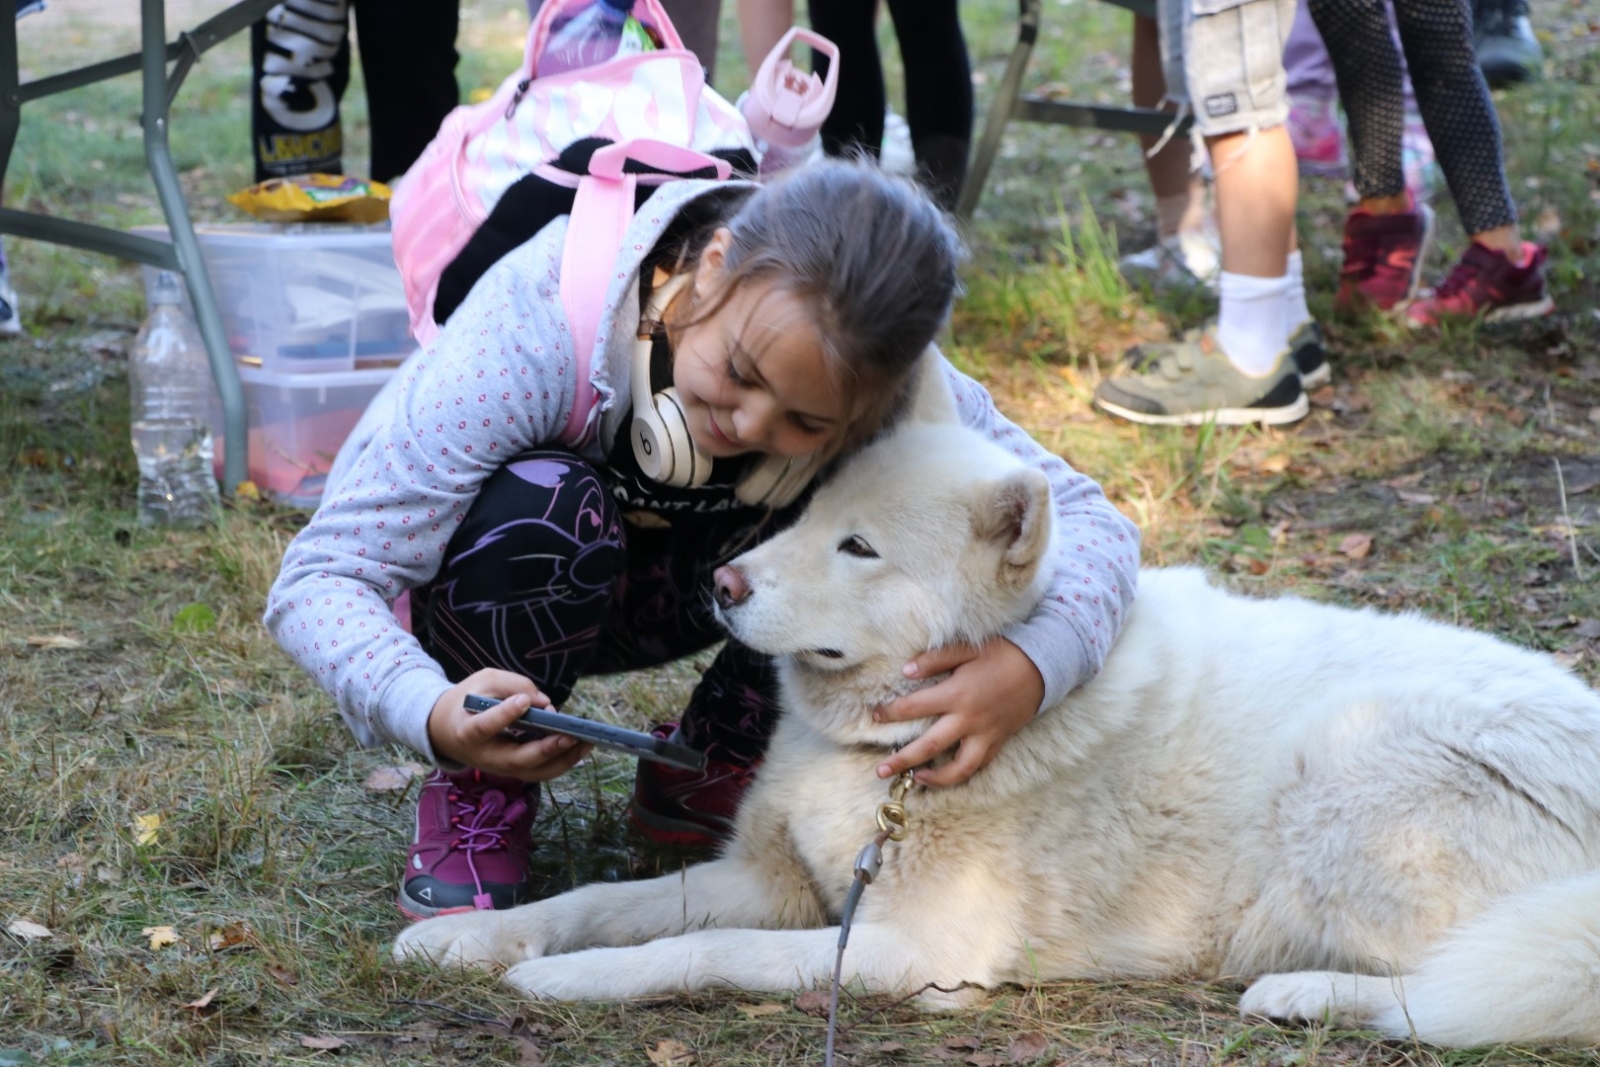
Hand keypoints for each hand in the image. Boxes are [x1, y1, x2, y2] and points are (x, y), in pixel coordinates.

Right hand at [427, 668, 592, 781]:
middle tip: (571, 735)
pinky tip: (580, 747)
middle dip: (546, 749)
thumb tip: (543, 702)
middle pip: (517, 759)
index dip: (504, 715)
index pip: (484, 727)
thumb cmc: (467, 702)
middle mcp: (485, 756)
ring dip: (563, 760)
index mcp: (467, 731)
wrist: (447, 730)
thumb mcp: (482, 681)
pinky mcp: (514, 771)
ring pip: (534, 772)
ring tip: (586, 742)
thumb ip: (511, 684)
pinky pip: (540, 772)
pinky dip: (562, 762)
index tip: (524, 701)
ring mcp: (500, 768)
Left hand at [871, 639, 1043, 786]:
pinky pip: (978, 765)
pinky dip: (961, 773)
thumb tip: (905, 671)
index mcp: (957, 694)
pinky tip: (946, 774)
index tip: (874, 716)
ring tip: (916, 779)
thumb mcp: (967, 648)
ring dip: (935, 779)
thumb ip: (934, 659)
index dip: (891, 713)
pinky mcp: (998, 741)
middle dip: (902, 760)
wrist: (1043, 666)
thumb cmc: (1002, 653)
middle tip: (881, 770)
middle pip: (929, 746)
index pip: (914, 708)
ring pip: (958, 768)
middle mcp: (969, 719)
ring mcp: (985, 734)